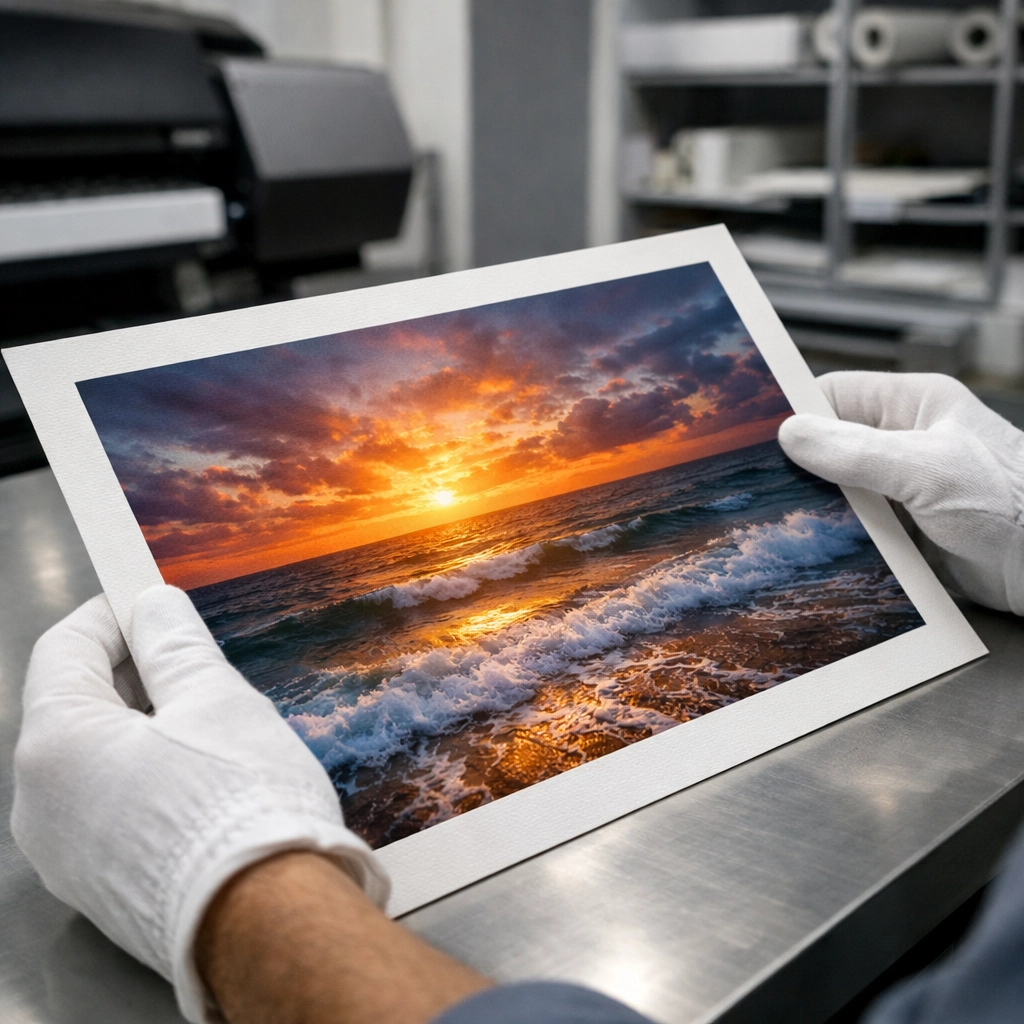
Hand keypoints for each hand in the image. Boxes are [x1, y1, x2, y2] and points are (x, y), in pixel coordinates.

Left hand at [11, 585, 388, 1023]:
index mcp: (56, 744)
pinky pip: (104, 807)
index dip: (112, 614)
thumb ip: (175, 647)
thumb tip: (154, 607)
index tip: (152, 601)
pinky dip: (141, 776)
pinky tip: (200, 778)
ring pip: (92, 759)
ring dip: (141, 726)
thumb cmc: (243, 804)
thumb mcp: (217, 701)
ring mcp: (62, 852)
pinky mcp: (93, 888)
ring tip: (209, 722)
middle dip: (131, 673)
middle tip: (194, 661)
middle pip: (75, 705)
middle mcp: (38, 801)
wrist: (272, 926)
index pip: (65, 648)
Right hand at [778, 372, 1023, 614]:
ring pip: (838, 488)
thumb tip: (791, 434)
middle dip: (798, 464)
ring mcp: (903, 487)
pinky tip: (808, 544)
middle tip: (753, 482)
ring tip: (771, 517)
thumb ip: (856, 451)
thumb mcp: (926, 469)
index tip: (755, 433)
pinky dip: (833, 535)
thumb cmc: (1011, 503)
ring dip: (814, 505)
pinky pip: (854, 525)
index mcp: (914, 406)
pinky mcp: (904, 529)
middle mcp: (905, 441)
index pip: (837, 394)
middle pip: (831, 443)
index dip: (796, 410)